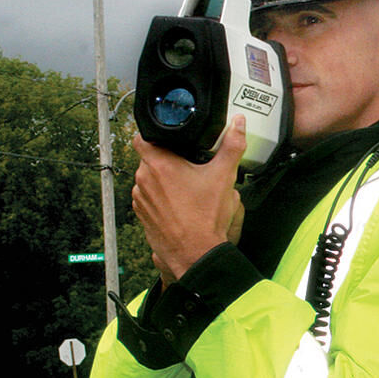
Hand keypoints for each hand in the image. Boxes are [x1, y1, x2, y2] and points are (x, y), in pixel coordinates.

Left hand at [132, 116, 246, 283]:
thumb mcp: (224, 176)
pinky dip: (161, 200)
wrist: (196, 253)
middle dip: (167, 161)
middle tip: (188, 169)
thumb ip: (232, 146)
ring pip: (148, 180)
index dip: (155, 135)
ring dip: (162, 182)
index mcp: (159, 164)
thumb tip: (238, 124)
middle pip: (150, 159)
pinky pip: (148, 200)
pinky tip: (180, 207)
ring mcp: (140, 199)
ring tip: (185, 191)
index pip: (142, 136)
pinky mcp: (142, 216)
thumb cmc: (206, 218)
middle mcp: (143, 180)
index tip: (169, 141)